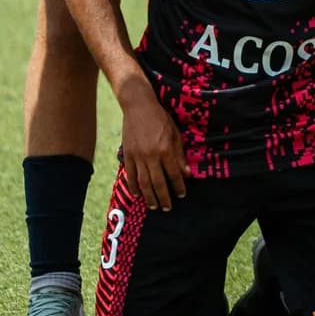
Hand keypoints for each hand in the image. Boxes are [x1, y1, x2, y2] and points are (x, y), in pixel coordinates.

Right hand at [117, 89, 187, 210]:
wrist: (139, 107)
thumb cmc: (161, 119)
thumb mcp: (176, 134)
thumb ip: (180, 155)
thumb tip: (187, 174)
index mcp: (166, 150)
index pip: (174, 174)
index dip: (178, 186)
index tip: (182, 195)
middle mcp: (151, 155)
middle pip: (158, 183)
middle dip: (164, 197)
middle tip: (167, 208)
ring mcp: (138, 156)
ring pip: (143, 182)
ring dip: (149, 197)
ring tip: (154, 206)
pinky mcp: (128, 155)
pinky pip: (130, 175)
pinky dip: (133, 187)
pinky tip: (138, 195)